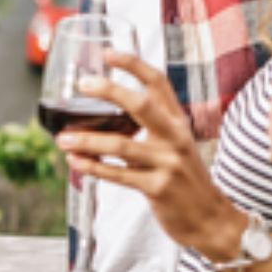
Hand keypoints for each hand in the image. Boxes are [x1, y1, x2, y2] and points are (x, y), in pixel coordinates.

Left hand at [56, 52, 244, 260]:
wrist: (209, 219)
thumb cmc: (184, 179)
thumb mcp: (176, 144)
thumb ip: (151, 127)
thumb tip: (106, 114)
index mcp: (178, 122)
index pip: (158, 83)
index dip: (133, 65)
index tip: (108, 53)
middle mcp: (175, 137)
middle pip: (141, 104)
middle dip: (109, 91)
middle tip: (82, 85)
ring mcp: (168, 163)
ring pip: (120, 145)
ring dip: (86, 140)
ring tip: (62, 138)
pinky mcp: (157, 188)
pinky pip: (118, 175)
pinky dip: (93, 167)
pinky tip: (75, 161)